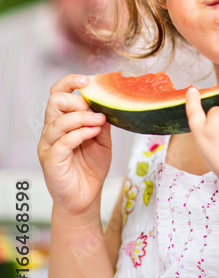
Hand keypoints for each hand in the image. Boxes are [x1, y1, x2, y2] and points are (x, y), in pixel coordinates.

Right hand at [38, 74, 111, 214]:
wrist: (86, 197)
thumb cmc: (91, 168)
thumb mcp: (102, 139)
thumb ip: (102, 120)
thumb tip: (109, 101)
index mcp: (62, 122)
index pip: (58, 93)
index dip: (70, 82)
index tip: (87, 80)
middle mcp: (52, 131)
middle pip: (54, 101)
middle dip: (78, 101)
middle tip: (95, 110)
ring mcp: (49, 145)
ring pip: (59, 121)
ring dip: (83, 117)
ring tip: (100, 122)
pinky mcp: (51, 160)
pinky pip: (63, 141)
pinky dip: (81, 133)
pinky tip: (94, 133)